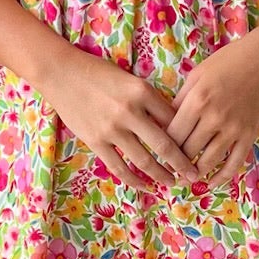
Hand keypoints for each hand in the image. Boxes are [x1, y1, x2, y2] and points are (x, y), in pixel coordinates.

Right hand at [38, 44, 196, 193]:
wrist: (61, 72)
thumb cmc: (98, 72)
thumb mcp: (130, 80)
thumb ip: (149, 101)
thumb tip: (172, 124)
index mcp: (142, 92)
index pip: (173, 119)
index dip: (187, 136)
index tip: (197, 148)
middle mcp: (130, 112)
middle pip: (165, 145)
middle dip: (183, 164)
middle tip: (194, 175)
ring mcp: (112, 129)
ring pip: (144, 161)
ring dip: (161, 175)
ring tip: (172, 183)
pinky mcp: (96, 141)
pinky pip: (119, 167)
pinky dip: (134, 180)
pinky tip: (145, 186)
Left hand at [165, 29, 258, 189]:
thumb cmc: (228, 61)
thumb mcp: (196, 75)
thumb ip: (181, 100)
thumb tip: (166, 125)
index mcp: (197, 101)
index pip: (172, 135)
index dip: (162, 147)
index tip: (156, 153)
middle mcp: (214, 118)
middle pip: (187, 151)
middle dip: (175, 162)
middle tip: (168, 168)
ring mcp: (234, 129)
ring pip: (207, 162)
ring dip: (194, 173)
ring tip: (185, 177)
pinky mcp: (250, 135)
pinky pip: (234, 164)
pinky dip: (221, 177)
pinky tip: (210, 182)